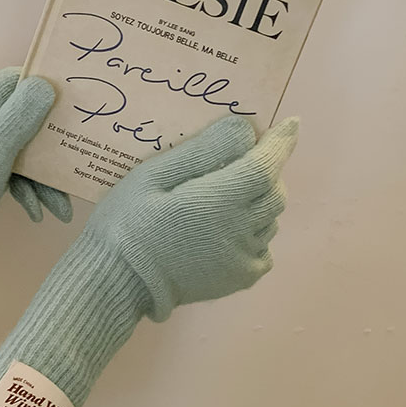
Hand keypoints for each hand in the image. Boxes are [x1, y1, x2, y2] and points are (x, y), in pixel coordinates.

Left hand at [0, 67, 70, 261]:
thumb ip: (16, 121)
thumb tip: (44, 85)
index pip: (13, 82)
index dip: (44, 88)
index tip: (73, 105)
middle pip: (26, 119)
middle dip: (52, 146)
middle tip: (76, 164)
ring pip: (25, 150)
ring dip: (44, 178)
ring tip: (62, 209)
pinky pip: (16, 171)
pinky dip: (29, 190)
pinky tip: (36, 213)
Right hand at [83, 114, 298, 320]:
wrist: (115, 282)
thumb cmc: (126, 222)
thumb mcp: (151, 176)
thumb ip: (199, 152)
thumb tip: (242, 129)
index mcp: (218, 200)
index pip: (265, 165)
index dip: (281, 142)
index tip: (290, 124)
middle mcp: (239, 229)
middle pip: (274, 192)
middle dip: (268, 172)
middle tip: (244, 163)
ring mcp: (241, 258)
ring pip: (271, 221)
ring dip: (260, 203)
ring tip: (230, 199)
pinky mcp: (238, 279)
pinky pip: (263, 250)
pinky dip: (256, 234)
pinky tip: (229, 232)